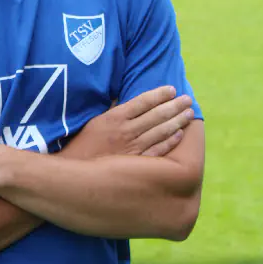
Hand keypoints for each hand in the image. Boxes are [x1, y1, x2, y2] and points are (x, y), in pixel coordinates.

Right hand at [60, 86, 193, 160]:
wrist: (73, 174)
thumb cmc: (81, 146)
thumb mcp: (94, 122)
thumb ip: (112, 111)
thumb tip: (125, 98)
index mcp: (114, 118)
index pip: (142, 102)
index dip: (159, 94)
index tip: (172, 89)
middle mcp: (125, 132)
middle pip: (156, 115)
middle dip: (175, 106)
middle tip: (188, 99)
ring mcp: (132, 149)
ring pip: (160, 132)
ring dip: (177, 121)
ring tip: (189, 114)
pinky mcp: (136, 165)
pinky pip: (157, 151)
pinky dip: (170, 142)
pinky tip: (180, 134)